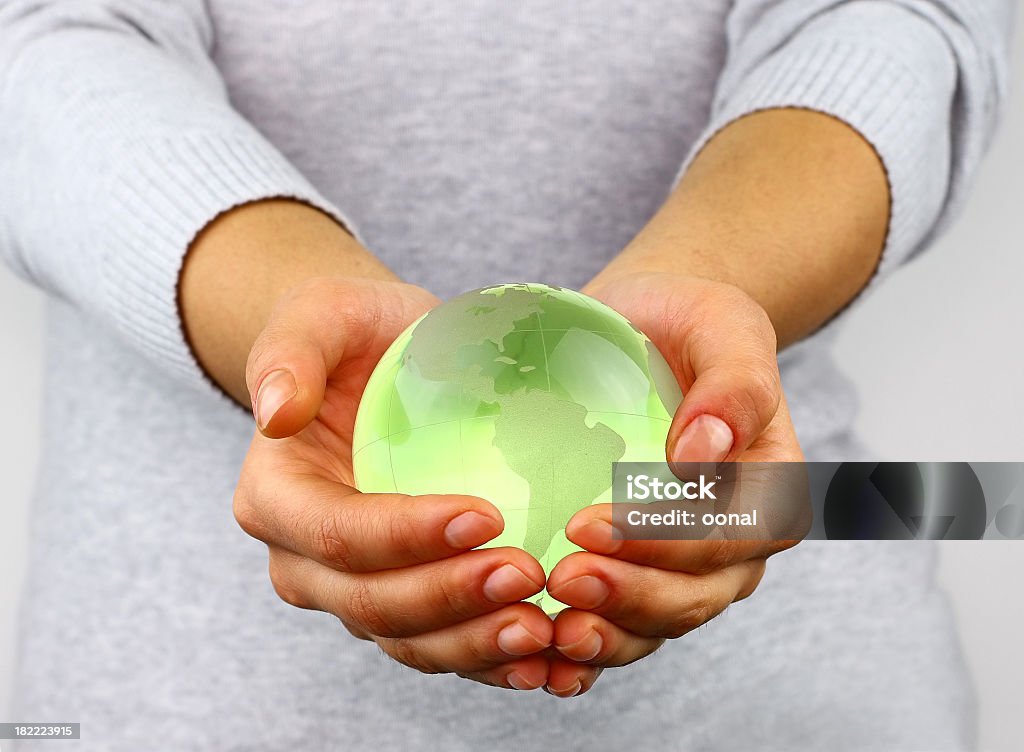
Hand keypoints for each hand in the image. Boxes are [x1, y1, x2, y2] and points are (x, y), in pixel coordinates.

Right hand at [232, 277, 554, 690]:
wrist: (384, 364)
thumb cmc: (354, 332)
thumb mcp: (322, 314)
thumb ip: (289, 354)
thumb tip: (276, 413)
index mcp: (275, 498)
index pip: (337, 534)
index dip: (406, 537)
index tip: (485, 515)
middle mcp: (305, 560)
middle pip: (373, 603)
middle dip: (451, 598)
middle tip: (529, 574)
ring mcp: (354, 590)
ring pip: (409, 642)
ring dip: (475, 644)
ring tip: (544, 627)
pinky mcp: (404, 604)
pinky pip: (442, 646)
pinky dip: (490, 661)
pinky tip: (546, 657)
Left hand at [541, 271, 804, 694]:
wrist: (648, 331)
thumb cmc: (688, 324)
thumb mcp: (723, 325)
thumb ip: (734, 385)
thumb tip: (707, 453)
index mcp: (770, 487)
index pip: (727, 537)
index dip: (663, 543)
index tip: (589, 526)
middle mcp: (737, 539)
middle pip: (696, 594)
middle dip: (630, 597)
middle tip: (561, 579)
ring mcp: (689, 565)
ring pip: (660, 623)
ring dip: (609, 634)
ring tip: (552, 629)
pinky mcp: (641, 572)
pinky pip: (626, 624)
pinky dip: (592, 647)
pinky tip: (546, 656)